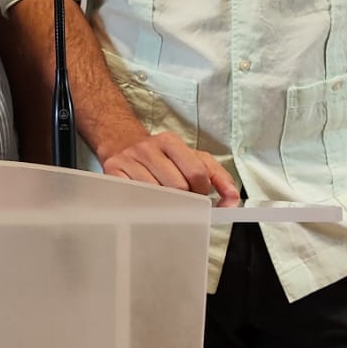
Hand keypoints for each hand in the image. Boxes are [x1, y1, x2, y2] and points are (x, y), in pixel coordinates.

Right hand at [98, 129, 240, 203]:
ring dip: (166, 206)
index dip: (203, 191)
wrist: (121, 143)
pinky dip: (145, 206)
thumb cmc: (162, 156)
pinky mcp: (113, 173)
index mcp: (170, 141)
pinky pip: (135, 198)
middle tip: (183, 204)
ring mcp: (129, 160)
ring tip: (166, 203)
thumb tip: (233, 199)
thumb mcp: (191, 158)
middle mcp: (149, 148)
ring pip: (157, 195)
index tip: (201, 197)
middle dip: (185, 201)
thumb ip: (217, 176)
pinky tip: (148, 203)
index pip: (196, 172)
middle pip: (178, 187)